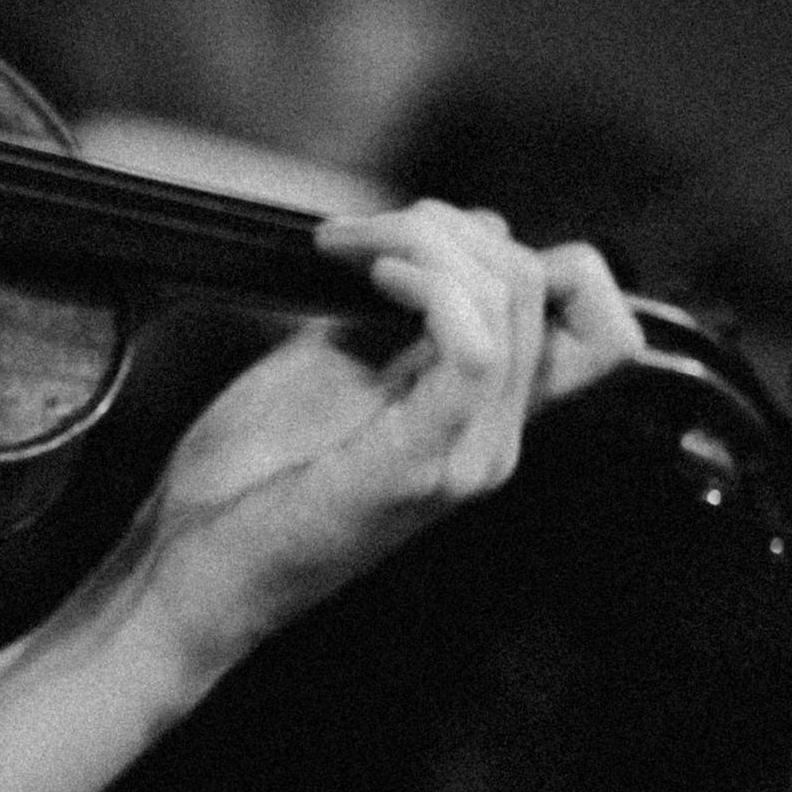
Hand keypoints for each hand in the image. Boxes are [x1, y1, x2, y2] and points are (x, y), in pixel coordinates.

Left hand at [133, 202, 642, 682]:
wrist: (196, 566)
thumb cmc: (247, 474)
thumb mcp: (336, 360)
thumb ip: (404, 306)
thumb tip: (459, 231)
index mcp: (483, 418)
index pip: (595, 320)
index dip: (532, 252)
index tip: (431, 238)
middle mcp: (493, 440)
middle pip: (541, 282)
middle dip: (444, 225)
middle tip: (355, 236)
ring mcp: (466, 456)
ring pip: (509, 298)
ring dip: (422, 240)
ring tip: (350, 250)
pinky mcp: (420, 463)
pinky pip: (474, 350)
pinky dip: (431, 286)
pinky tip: (375, 277)